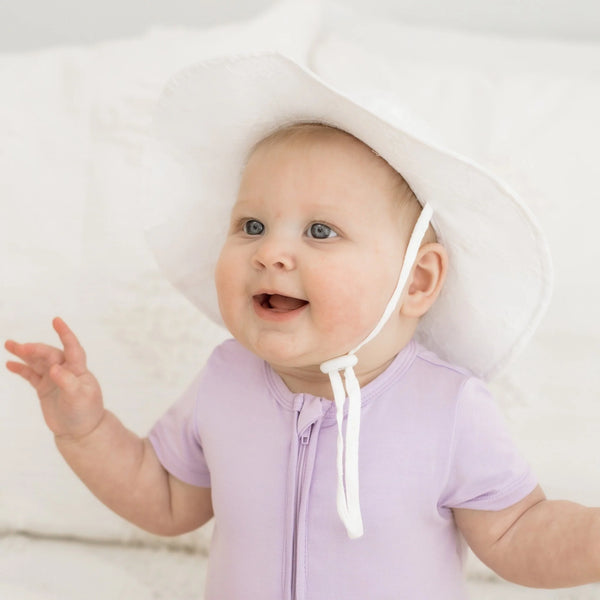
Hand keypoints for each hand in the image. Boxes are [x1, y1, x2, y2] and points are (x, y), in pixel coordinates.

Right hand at [5, 317, 104, 439]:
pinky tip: (10, 364)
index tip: (56, 320)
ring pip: (38, 361)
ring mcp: (54, 378)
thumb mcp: (78, 398)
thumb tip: (54, 368)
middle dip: (36, 349)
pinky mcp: (44, 388)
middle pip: (49, 354)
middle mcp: (66, 370)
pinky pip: (31, 375)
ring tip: (9, 345)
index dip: (65, 334)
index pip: (72, 348)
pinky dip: (21, 369)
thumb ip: (67, 382)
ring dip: (25, 353)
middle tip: (20, 347)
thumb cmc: (85, 413)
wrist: (80, 431)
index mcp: (78, 370)